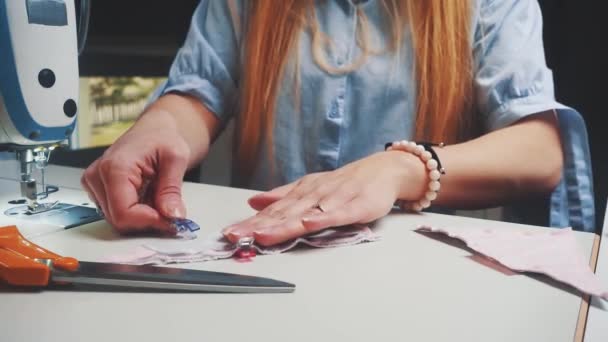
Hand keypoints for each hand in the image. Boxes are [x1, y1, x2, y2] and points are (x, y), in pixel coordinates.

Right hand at [81, 111, 189, 233]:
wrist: (154, 129)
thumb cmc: (162, 137)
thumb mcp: (176, 158)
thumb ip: (172, 189)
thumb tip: (173, 216)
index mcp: (114, 167)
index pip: (124, 213)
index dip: (150, 221)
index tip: (171, 220)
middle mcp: (98, 176)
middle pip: (120, 220)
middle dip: (148, 219)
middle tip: (170, 207)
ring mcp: (94, 184)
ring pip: (118, 220)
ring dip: (143, 215)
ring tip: (156, 194)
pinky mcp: (97, 190)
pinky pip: (117, 213)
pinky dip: (136, 211)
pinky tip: (146, 195)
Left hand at [222, 151, 426, 245]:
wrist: (382, 170)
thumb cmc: (346, 183)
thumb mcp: (310, 187)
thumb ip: (283, 196)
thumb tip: (253, 202)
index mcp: (302, 193)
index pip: (272, 210)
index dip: (250, 222)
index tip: (230, 232)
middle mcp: (313, 195)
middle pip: (282, 214)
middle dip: (256, 226)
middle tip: (234, 236)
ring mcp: (333, 200)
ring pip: (304, 214)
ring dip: (281, 225)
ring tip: (259, 235)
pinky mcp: (355, 207)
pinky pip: (336, 215)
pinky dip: (320, 219)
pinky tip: (306, 224)